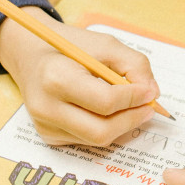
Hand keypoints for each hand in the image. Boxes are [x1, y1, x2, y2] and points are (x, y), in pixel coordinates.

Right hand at [0, 7, 158, 144]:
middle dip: (132, 119)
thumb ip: (134, 65)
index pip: (105, 101)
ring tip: (132, 107)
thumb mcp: (105, 44)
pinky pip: (86, 140)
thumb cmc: (70, 47)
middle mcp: (47, 107)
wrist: (32, 56)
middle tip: (149, 107)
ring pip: (97, 139)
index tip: (150, 92)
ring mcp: (45, 126)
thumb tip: (152, 93)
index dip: (134, 98)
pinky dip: (105, 128)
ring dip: (122, 125)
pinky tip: (107, 112)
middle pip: (102, 130)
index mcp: (57, 78)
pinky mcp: (48, 136)